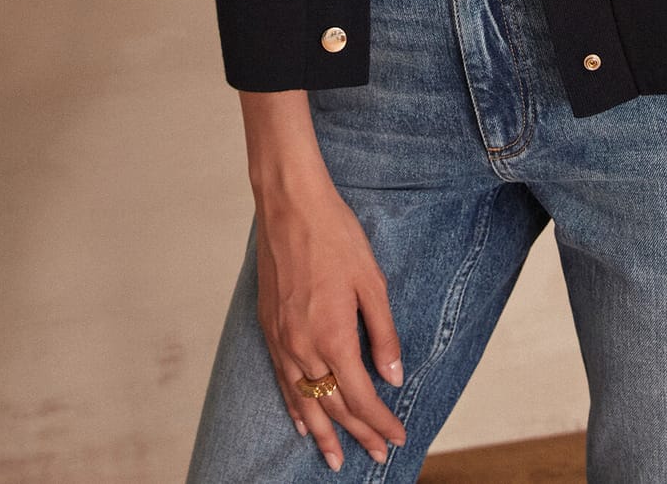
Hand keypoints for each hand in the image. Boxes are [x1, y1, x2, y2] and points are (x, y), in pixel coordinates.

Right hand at [254, 178, 407, 471]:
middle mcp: (304, 348)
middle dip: (358, 434)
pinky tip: (302, 423)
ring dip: (323, 434)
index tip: (397, 439)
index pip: (361, 398)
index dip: (380, 423)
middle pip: (333, 406)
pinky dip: (294, 407)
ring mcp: (282, 341)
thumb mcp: (372, 282)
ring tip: (336, 459)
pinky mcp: (269, 329)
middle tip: (377, 455)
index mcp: (334, 337)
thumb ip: (383, 333)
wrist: (291, 207)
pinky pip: (282, 382)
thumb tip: (392, 376)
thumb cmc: (336, 237)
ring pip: (304, 402)